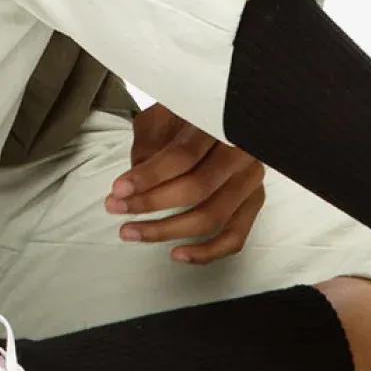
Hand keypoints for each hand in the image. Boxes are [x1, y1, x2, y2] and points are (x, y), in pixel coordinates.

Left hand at [105, 102, 266, 264]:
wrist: (216, 115)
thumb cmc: (183, 117)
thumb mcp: (161, 118)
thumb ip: (149, 146)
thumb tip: (133, 186)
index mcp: (220, 122)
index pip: (184, 156)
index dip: (149, 176)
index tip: (118, 189)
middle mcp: (243, 151)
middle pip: (198, 188)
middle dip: (151, 203)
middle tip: (116, 207)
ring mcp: (251, 178)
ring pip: (212, 216)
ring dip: (167, 230)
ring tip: (132, 231)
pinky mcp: (254, 200)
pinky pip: (235, 237)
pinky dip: (206, 252)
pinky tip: (177, 254)